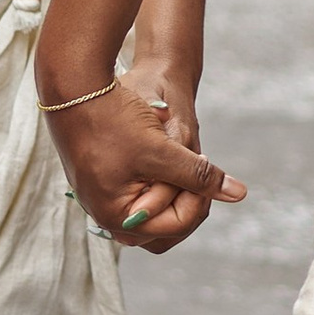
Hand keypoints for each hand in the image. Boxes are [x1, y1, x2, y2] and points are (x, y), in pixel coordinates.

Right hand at [46, 76, 243, 253]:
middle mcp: (105, 213)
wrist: (75, 87)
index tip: (207, 172)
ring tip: (183, 158)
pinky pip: (139, 189)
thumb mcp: (162, 150)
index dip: (198, 201)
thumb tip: (238, 194)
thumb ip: (199, 175)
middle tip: (199, 170)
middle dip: (186, 201)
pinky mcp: (103, 177)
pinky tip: (166, 150)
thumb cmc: (114, 119)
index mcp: (116, 216)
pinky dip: (158, 176)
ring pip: (154, 207)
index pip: (173, 227)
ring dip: (173, 188)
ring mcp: (102, 196)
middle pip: (163, 225)